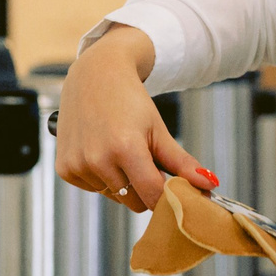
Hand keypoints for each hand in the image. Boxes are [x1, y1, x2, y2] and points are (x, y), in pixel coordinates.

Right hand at [54, 25, 214, 208]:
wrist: (94, 75)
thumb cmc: (128, 99)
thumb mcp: (158, 130)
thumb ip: (182, 163)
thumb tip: (210, 184)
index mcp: (125, 148)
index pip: (153, 195)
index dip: (167, 197)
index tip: (173, 191)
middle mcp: (97, 159)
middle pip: (134, 201)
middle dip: (144, 188)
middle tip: (142, 160)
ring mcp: (78, 166)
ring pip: (114, 196)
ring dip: (121, 183)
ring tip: (118, 151)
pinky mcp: (64, 169)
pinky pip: (93, 189)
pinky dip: (101, 178)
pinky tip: (100, 152)